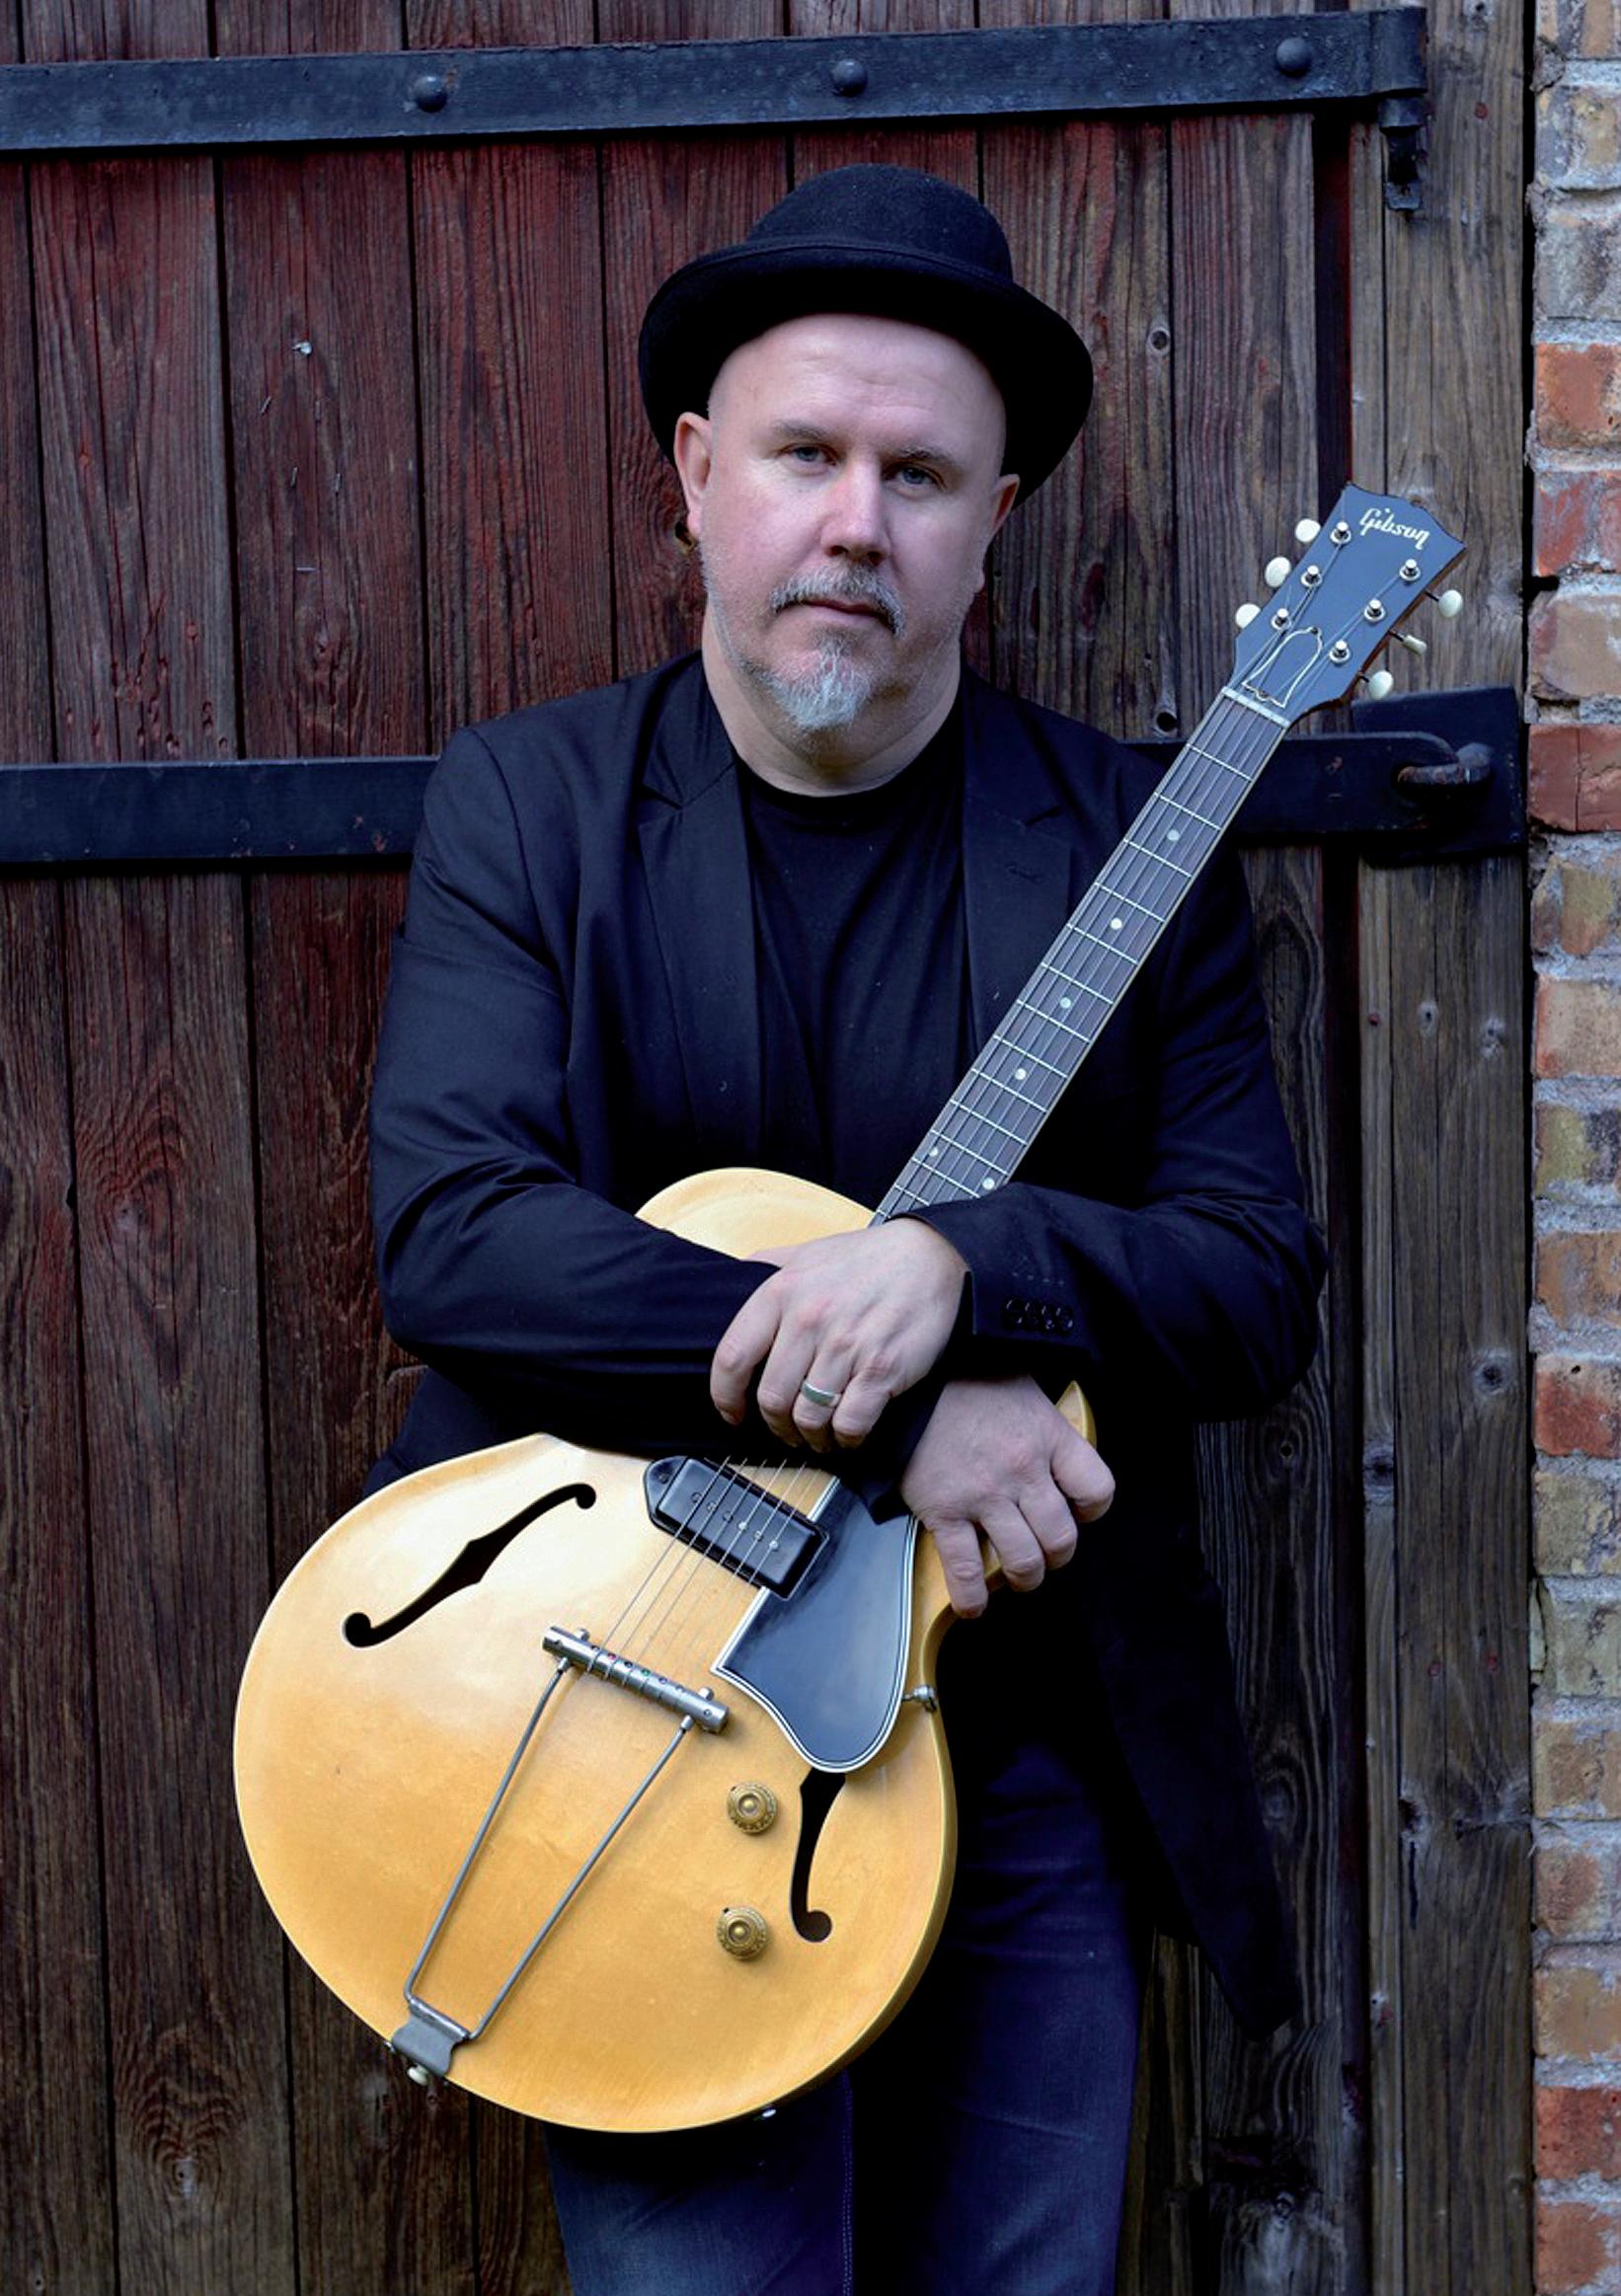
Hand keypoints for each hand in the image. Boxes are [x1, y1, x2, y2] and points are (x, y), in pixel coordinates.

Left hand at [709, 1219, 966, 1451]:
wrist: (932, 1257)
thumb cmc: (867, 1258)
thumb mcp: (808, 1251)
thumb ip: (767, 1266)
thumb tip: (729, 1277)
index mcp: (782, 1291)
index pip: (733, 1357)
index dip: (725, 1396)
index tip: (732, 1413)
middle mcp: (809, 1319)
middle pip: (772, 1398)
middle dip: (776, 1425)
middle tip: (786, 1430)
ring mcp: (846, 1346)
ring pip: (810, 1417)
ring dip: (811, 1437)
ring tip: (818, 1436)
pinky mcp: (882, 1369)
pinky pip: (851, 1424)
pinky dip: (846, 1439)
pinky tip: (848, 1434)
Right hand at [898, 1376, 1113, 1616]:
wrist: (909, 1379)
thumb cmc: (966, 1382)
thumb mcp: (1023, 1392)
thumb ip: (1045, 1427)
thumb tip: (1054, 1456)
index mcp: (1047, 1437)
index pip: (1097, 1489)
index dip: (1091, 1510)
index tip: (1077, 1511)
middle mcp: (1022, 1469)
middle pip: (1061, 1538)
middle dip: (1056, 1556)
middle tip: (1044, 1552)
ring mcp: (983, 1494)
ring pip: (1023, 1562)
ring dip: (1024, 1577)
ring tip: (1016, 1574)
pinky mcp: (944, 1511)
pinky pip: (965, 1569)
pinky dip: (972, 1597)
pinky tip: (973, 1604)